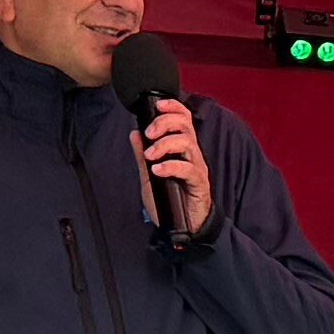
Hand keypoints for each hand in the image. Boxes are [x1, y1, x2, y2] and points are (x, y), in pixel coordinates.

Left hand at [137, 96, 211, 236]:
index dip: (173, 107)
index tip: (157, 106)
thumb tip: (134, 133)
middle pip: (184, 125)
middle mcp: (192, 154)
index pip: (183, 119)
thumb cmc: (170, 202)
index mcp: (182, 149)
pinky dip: (171, 166)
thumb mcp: (149, 176)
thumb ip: (142, 155)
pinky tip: (157, 170)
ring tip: (150, 156)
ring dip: (164, 145)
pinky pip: (188, 169)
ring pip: (187, 143)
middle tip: (149, 134)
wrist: (183, 228)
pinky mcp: (199, 183)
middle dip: (164, 123)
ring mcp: (196, 168)